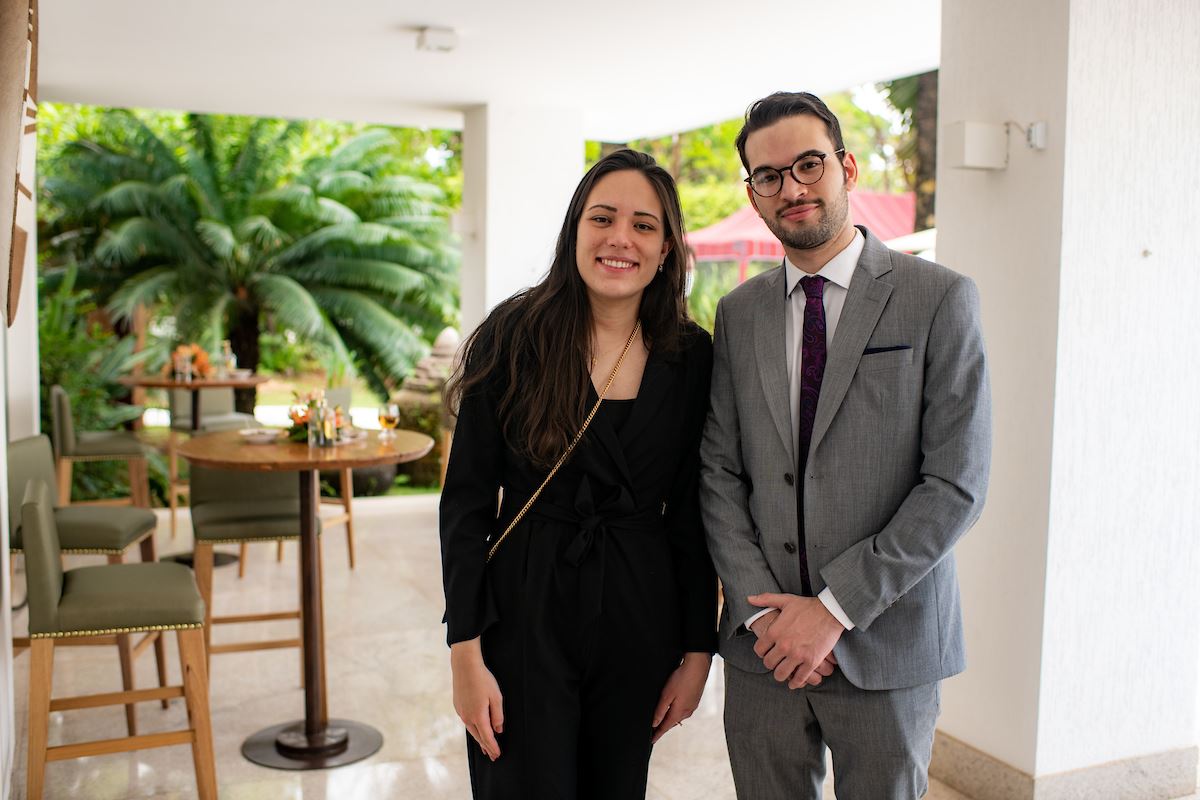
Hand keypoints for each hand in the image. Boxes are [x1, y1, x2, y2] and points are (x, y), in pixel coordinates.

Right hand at [450, 638, 503, 760]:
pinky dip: (473, 729)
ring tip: (484, 747)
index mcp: (478, 716)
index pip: (487, 737)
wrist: (465, 666)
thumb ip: (498, 715)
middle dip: (486, 747)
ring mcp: (461, 712)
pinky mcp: (458, 706)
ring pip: (471, 730)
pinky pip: (467, 721)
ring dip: (479, 739)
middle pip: (478, 736)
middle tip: (492, 756)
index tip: (497, 754)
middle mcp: (468, 717)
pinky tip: (475, 729)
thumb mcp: (496, 697)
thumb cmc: (483, 680)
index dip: (493, 746)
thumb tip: (498, 730)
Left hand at [651, 652, 711, 743]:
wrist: (698, 666)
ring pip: (678, 716)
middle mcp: (687, 712)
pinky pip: (683, 710)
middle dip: (663, 727)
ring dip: (670, 720)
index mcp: (679, 712)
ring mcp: (692, 706)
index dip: (657, 734)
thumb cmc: (682, 678)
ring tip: (662, 722)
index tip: (651, 741)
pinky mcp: (695, 699)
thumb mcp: (667, 694)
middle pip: (672, 723)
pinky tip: (674, 709)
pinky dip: (676, 712)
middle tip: (654, 732)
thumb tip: (655, 724)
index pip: (665, 727)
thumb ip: (660, 710)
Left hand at [748, 593, 843, 688]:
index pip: (759, 650)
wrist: (831, 612)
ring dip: (781, 675)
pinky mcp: (811, 661)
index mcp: (775, 632)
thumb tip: (749, 599)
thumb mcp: (785, 600)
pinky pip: (799, 678)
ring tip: (784, 672)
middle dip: (771, 664)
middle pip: (769, 664)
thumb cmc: (808, 606)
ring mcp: (797, 655)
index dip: (762, 652)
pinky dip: (796, 682)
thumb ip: (766, 599)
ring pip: (781, 674)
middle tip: (776, 662)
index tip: (767, 652)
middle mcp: (783, 645)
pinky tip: (795, 682)